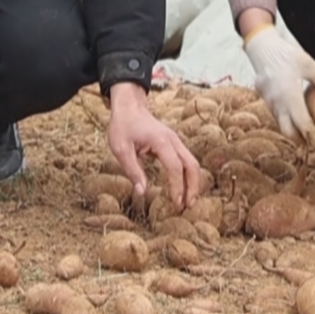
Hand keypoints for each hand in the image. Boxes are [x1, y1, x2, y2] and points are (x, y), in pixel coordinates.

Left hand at [106, 82, 201, 207]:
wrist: (129, 107)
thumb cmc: (123, 126)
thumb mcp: (121, 149)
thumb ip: (132, 171)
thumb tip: (142, 192)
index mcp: (161, 141)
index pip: (175, 167)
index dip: (177, 187)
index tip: (176, 203)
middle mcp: (173, 140)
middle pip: (192, 165)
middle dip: (193, 187)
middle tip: (187, 206)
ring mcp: (175, 141)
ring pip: (192, 163)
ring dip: (193, 182)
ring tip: (187, 201)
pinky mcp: (174, 143)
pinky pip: (186, 160)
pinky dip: (188, 175)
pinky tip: (183, 188)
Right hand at [240, 11, 314, 148]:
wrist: (261, 48)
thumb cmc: (283, 54)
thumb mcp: (307, 63)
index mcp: (289, 96)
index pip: (302, 124)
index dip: (312, 136)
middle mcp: (277, 104)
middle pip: (288, 132)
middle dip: (301, 141)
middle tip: (314, 141)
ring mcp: (269, 103)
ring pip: (281, 125)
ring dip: (294, 131)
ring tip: (307, 131)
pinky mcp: (265, 100)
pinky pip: (277, 116)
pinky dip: (287, 121)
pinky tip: (296, 116)